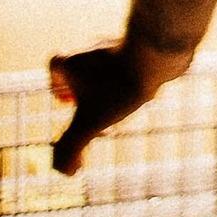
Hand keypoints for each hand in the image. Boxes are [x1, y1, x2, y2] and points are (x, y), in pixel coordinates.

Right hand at [49, 36, 195, 172]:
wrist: (160, 54)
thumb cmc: (120, 86)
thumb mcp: (89, 123)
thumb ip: (70, 149)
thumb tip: (66, 173)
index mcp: (72, 60)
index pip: (56, 67)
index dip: (57, 85)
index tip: (67, 103)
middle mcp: (94, 46)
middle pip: (84, 70)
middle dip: (88, 93)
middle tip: (98, 111)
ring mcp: (121, 43)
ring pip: (109, 68)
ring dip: (112, 87)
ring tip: (123, 104)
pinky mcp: (146, 45)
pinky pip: (134, 63)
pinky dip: (134, 78)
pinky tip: (146, 90)